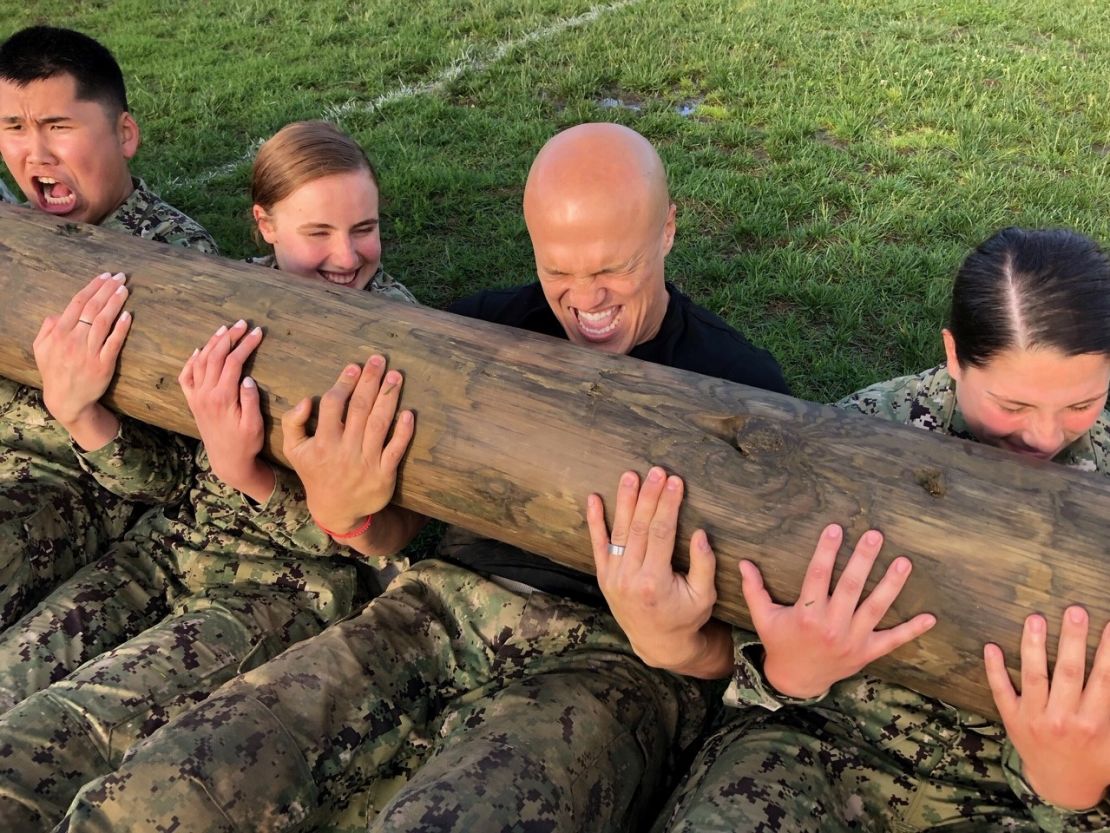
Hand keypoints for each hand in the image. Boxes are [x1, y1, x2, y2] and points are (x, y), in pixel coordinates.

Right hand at [34, 272, 129, 448]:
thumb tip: (57, 313)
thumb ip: (47, 329)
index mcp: (59, 333)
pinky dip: (121, 328)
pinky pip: (113, 343)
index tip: (104, 276)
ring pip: (104, 322)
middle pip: (93, 308)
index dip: (93, 287)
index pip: (77, 303)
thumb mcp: (41, 349)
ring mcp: (90, 352)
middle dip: (107, 290)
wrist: (67, 399)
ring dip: (115, 303)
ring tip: (125, 289)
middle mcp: (74, 340)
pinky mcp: (104, 365)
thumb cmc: (54, 372)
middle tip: (120, 277)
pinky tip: (128, 315)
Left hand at [179, 320, 273, 500]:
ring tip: (225, 330)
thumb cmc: (246, 443)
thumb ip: (250, 400)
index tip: (258, 333)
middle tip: (243, 324)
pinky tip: (199, 350)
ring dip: (212, 343)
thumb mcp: (254, 424)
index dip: (246, 345)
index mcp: (222, 397)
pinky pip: (186, 376)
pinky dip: (191, 360)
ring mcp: (196, 397)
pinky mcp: (193, 402)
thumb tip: (246, 378)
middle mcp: (205, 394)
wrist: (227, 461)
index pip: (233, 362)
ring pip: (200, 361)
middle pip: (215, 356)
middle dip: (230, 337)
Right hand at [281, 354, 413, 535]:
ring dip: (388, 399)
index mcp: (322, 442)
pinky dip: (403, 432)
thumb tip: (305, 399)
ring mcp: (366, 462)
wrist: (336, 510)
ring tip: (395, 377)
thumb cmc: (316, 473)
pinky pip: (395, 450)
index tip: (354, 366)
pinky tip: (408, 413)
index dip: (344, 384)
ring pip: (378, 425)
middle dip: (369, 382)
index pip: (333, 405)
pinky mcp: (384, 474)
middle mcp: (345, 450)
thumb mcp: (294, 451)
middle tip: (379, 360)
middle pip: (359, 409)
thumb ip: (293, 423)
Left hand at [587, 467, 731, 678]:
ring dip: (624, 500)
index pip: (661, 533)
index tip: (675, 482)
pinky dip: (595, 520)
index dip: (668, 505)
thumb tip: (700, 534)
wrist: (657, 643)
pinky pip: (597, 544)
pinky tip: (593, 498)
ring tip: (630, 475)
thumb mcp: (705, 597)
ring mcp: (613, 576)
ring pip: (619, 531)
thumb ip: (704, 566)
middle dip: (648, 496)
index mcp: (655, 582)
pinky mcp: (604, 576)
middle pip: (639, 527)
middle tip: (656, 471)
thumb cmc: (686, 617)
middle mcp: (629, 577)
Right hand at [741, 525, 935, 698]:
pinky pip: (892, 641)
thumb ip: (754, 588)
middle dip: (863, 560)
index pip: (817, 576)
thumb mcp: (763, 617)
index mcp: (806, 615)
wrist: (796, 681)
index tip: (835, 528)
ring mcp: (852, 641)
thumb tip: (743, 561)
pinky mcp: (867, 653)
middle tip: (875, 535)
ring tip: (904, 561)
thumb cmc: (780, 643)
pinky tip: (930, 617)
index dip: (826, 551)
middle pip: (850, 588)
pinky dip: (912, 630)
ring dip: (891, 585)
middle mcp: (831, 626)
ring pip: (875, 609)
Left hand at [985, 607, 1109, 809]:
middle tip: (1074, 611)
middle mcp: (1063, 719)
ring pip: (1033, 676)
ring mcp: (1034, 718)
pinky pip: (1001, 691)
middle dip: (1072, 640)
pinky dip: (994, 670)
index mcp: (1093, 723)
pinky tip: (991, 647)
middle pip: (1068, 672)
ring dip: (1033, 646)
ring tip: (1035, 618)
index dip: (1108, 651)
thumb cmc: (1095, 760)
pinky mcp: (1011, 719)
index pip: (1103, 680)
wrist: (1060, 786)